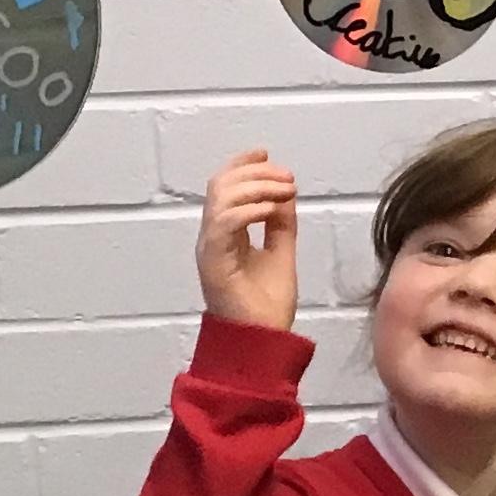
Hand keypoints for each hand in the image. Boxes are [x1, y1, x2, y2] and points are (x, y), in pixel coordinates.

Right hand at [196, 150, 299, 331]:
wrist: (262, 343)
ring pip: (220, 198)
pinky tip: (271, 210)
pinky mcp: (214, 262)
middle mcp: (212, 237)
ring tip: (283, 190)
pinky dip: (248, 210)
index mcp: (224, 234)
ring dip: (255, 186)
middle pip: (219, 184)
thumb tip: (285, 192)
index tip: (266, 153)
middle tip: (285, 176)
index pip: (224, 187)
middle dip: (254, 171)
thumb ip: (281, 224)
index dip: (242, 164)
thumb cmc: (266, 306)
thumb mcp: (280, 253)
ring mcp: (210, 249)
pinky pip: (224, 223)